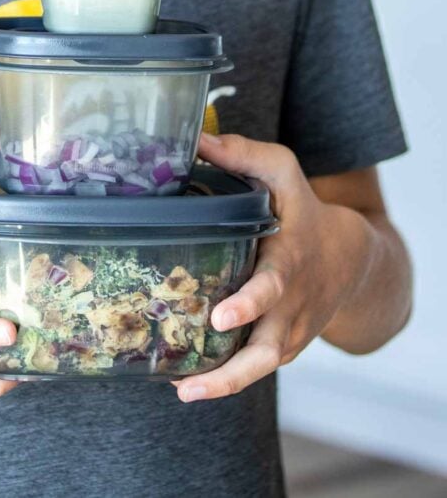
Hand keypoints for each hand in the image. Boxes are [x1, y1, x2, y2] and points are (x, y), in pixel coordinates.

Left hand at [174, 133, 374, 402]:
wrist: (349, 258)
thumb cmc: (305, 211)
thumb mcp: (282, 172)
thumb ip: (241, 154)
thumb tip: (192, 141)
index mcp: (288, 262)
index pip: (272, 286)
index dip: (249, 304)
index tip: (222, 317)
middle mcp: (289, 305)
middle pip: (267, 351)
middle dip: (233, 370)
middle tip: (192, 382)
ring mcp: (288, 332)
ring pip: (260, 370)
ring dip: (223, 385)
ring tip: (183, 392)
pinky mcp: (282, 346)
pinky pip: (254, 368)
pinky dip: (225, 378)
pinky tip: (186, 381)